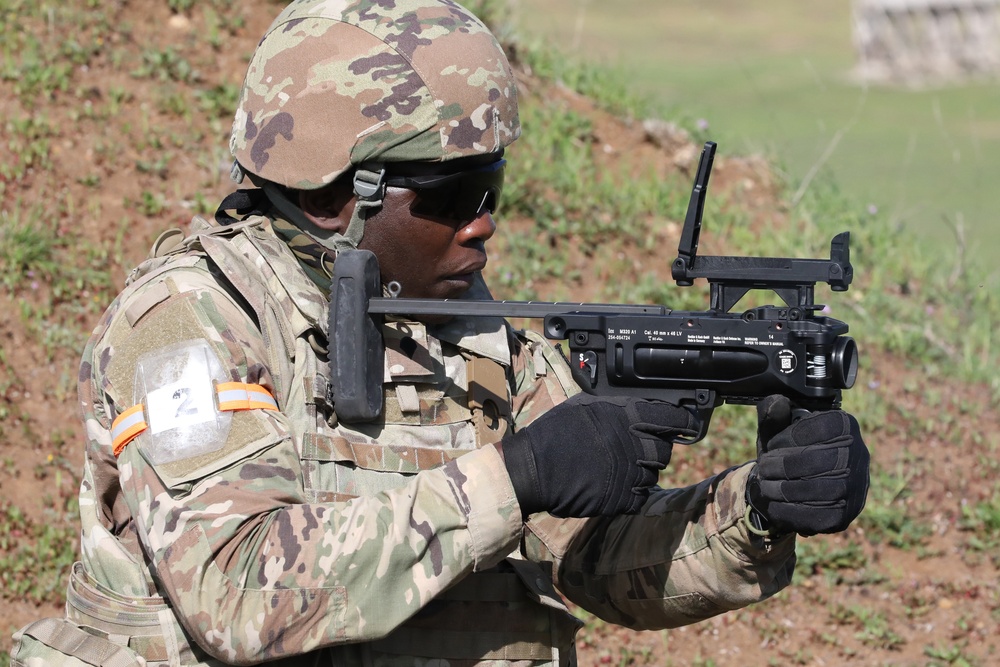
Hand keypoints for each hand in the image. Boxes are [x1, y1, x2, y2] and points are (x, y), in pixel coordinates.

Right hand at [500, 394, 697, 517]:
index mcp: (627, 415)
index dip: (682, 421)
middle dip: (655, 449)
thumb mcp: (585, 405)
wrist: (533, 468)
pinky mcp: (623, 498)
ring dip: (641, 471)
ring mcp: (630, 472)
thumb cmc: (555, 432)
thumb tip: (641, 408)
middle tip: (637, 450)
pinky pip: (641, 496)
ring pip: (653, 474)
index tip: (686, 425)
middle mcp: (634, 442)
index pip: (671, 417)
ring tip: (618, 467)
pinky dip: (632, 492)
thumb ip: (617, 407)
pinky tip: (613, 483)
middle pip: (665, 449)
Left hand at [747, 395, 869, 536]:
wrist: (795, 487)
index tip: (773, 445)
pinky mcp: (844, 516)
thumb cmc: (787, 452)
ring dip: (780, 488)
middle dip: (780, 465)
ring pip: (814, 489)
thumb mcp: (776, 431)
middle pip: (815, 461)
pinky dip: (786, 510)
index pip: (817, 429)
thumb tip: (777, 402)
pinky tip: (774, 502)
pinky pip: (812, 515)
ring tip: (766, 484)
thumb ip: (773, 415)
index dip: (786, 438)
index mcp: (844, 426)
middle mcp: (858, 456)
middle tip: (764, 468)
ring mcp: (855, 488)